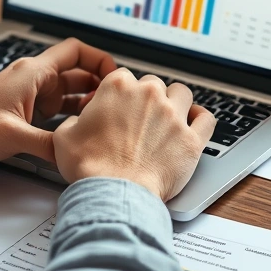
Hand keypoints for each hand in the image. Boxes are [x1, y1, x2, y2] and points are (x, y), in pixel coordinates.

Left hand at [0, 38, 116, 166]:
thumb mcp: (14, 137)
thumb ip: (50, 146)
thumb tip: (75, 155)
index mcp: (32, 73)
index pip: (75, 50)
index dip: (99, 59)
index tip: (114, 76)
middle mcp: (34, 79)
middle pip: (77, 71)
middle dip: (98, 84)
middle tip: (114, 102)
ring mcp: (31, 94)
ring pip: (69, 90)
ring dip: (86, 101)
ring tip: (102, 117)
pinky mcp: (27, 109)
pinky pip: (58, 106)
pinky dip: (72, 114)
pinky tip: (80, 128)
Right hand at [53, 69, 216, 200]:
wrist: (115, 193)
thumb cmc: (90, 167)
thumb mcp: (64, 137)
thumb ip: (73, 121)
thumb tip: (78, 123)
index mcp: (117, 87)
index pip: (123, 77)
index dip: (118, 93)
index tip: (116, 108)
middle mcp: (148, 95)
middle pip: (153, 84)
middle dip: (146, 98)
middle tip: (139, 118)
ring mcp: (173, 116)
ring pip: (182, 93)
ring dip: (175, 102)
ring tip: (168, 117)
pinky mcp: (191, 139)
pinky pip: (206, 119)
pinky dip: (200, 118)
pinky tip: (194, 122)